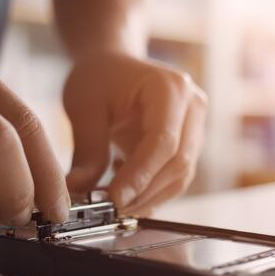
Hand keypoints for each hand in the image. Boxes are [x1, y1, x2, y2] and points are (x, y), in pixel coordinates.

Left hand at [63, 52, 206, 213]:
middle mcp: (193, 106)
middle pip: (179, 163)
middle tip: (112, 211)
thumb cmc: (99, 77)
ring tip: (117, 208)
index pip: (163, 142)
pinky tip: (128, 197)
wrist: (113, 64)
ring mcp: (196, 125)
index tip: (114, 199)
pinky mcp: (191, 142)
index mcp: (169, 88)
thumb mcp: (84, 107)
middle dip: (146, 192)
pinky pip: (176, 176)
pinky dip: (153, 192)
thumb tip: (78, 190)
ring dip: (150, 197)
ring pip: (181, 175)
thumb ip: (86, 150)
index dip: (141, 176)